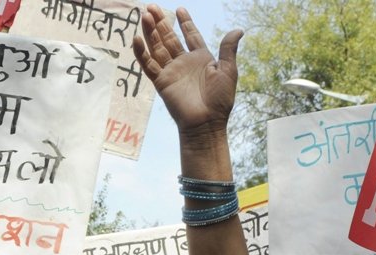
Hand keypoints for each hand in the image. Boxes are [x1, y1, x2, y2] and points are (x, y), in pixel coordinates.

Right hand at [133, 5, 242, 136]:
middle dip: (161, 22)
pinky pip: (149, 65)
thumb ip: (228, 49)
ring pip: (157, 47)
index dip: (185, 23)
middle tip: (151, 7)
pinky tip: (137, 39)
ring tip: (144, 15)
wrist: (206, 122)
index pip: (190, 36)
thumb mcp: (229, 70)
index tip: (180, 10)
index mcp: (201, 59)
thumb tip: (238, 30)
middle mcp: (184, 63)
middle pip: (169, 38)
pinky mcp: (161, 82)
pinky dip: (142, 53)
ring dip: (150, 32)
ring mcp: (171, 72)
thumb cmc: (220, 100)